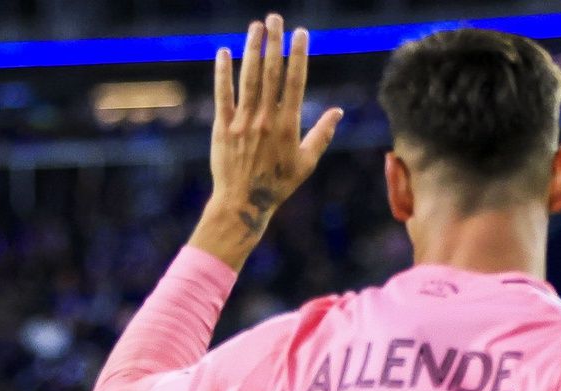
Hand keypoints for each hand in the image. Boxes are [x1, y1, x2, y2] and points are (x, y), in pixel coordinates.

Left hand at [190, 13, 343, 270]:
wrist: (242, 203)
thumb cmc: (277, 186)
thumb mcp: (306, 162)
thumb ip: (321, 134)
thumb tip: (338, 112)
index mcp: (288, 124)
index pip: (295, 81)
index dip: (298, 54)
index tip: (301, 32)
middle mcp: (265, 119)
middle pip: (271, 73)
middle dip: (274, 42)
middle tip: (275, 17)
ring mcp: (242, 123)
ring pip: (248, 79)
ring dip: (251, 50)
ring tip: (255, 27)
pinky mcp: (223, 128)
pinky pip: (222, 96)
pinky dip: (222, 73)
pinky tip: (222, 53)